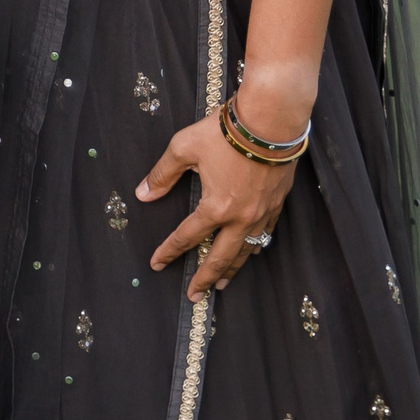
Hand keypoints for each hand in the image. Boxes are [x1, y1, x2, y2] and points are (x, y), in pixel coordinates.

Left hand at [139, 103, 297, 297]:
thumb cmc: (224, 133)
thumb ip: (162, 174)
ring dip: (231, 270)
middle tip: (194, 296)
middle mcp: (240, 218)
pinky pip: (263, 236)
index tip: (156, 264)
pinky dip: (253, 249)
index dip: (169, 252)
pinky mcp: (276, 205)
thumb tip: (143, 194)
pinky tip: (249, 253)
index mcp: (215, 207)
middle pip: (219, 258)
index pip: (186, 237)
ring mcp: (261, 214)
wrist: (270, 122)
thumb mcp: (184, 148)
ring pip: (244, 252)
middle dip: (204, 278)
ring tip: (220, 284)